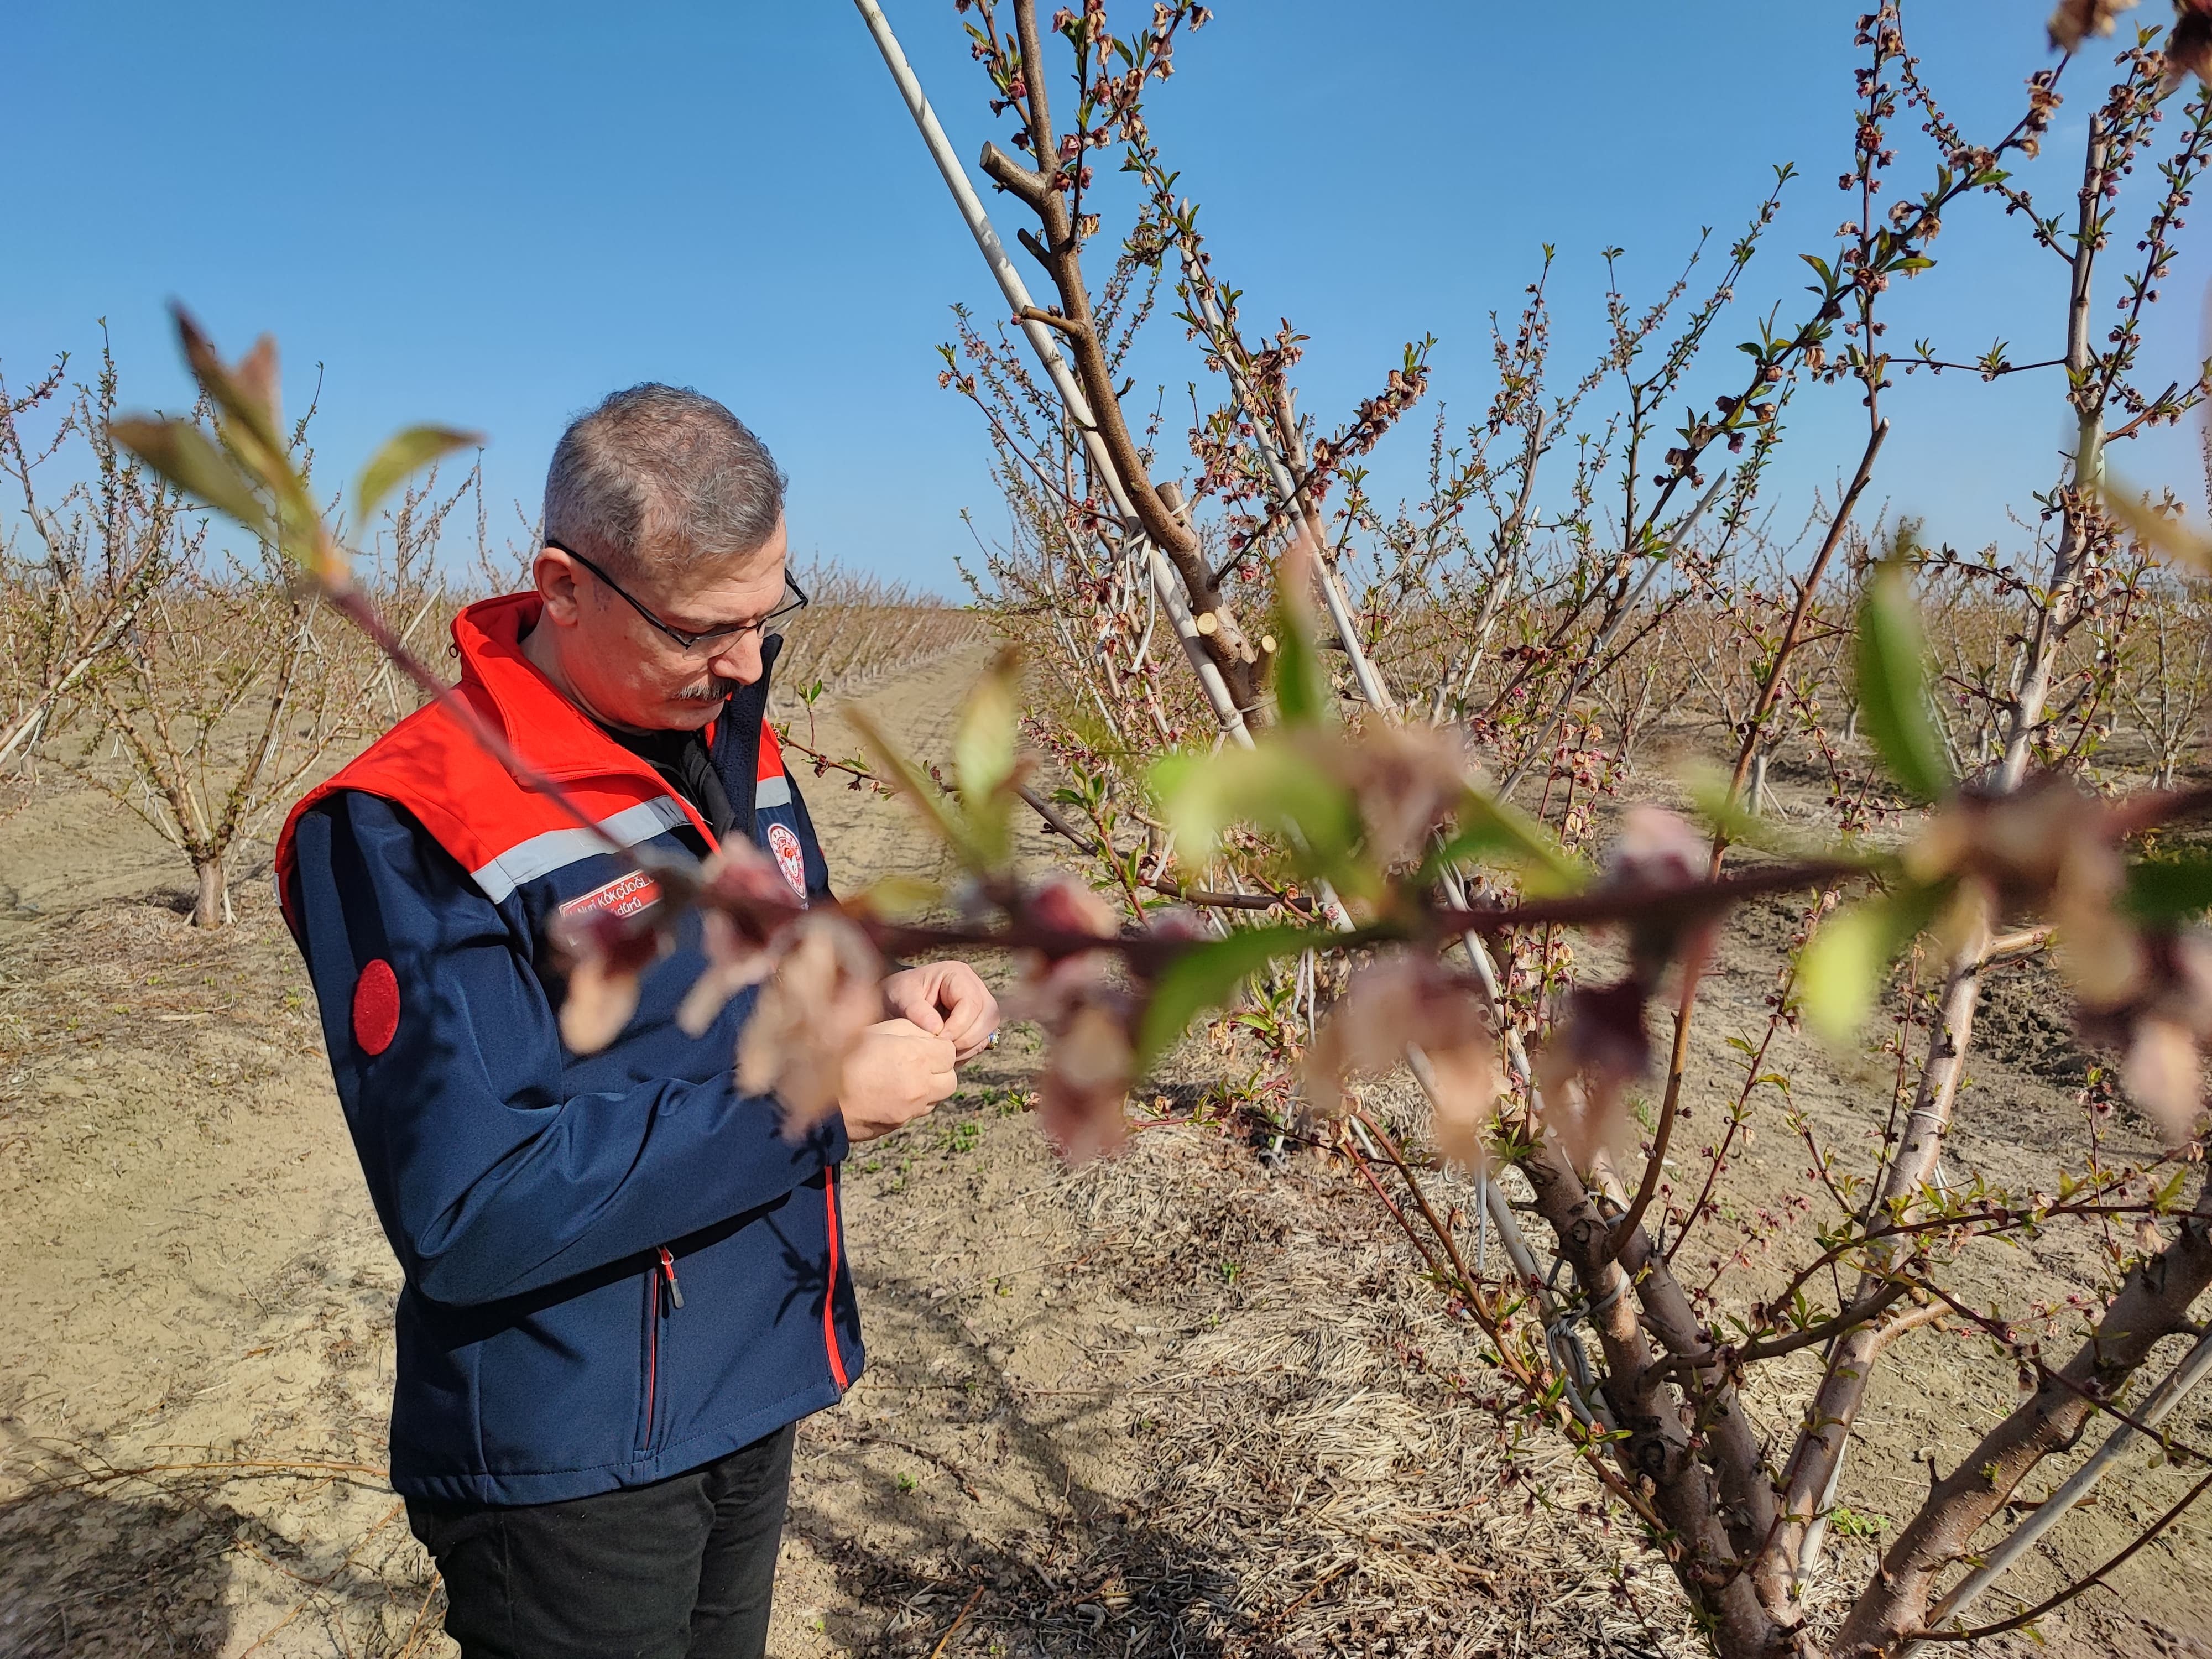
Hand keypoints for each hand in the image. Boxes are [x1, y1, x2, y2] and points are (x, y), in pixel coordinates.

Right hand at [838, 1018, 956, 1142]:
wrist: (824, 1101)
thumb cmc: (844, 1060)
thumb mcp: (875, 1030)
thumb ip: (908, 1029)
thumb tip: (927, 1035)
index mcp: (915, 1058)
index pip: (950, 1052)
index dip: (938, 1047)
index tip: (924, 1045)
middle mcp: (920, 1086)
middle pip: (950, 1079)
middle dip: (940, 1070)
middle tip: (920, 1062)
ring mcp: (911, 1109)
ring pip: (937, 1098)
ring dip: (930, 1087)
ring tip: (906, 1077)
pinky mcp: (900, 1124)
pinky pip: (919, 1111)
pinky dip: (914, 1101)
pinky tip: (894, 1091)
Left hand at [881, 961, 999, 1061]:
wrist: (893, 999)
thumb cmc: (897, 993)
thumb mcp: (901, 997)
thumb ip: (917, 1011)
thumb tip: (937, 1029)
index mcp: (957, 974)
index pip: (971, 1002)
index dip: (958, 1025)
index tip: (938, 1038)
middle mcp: (974, 986)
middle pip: (988, 1015)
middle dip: (967, 1037)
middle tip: (942, 1049)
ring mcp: (979, 1003)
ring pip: (989, 1029)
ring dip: (969, 1046)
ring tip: (944, 1052)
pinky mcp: (977, 1020)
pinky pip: (983, 1039)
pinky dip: (968, 1050)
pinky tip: (949, 1053)